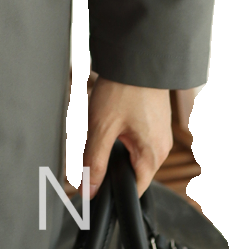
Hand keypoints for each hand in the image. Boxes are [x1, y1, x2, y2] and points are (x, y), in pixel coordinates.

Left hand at [83, 75, 172, 197]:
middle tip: (92, 144)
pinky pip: (135, 138)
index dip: (111, 191)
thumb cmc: (123, 89)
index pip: (133, 190)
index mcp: (152, 155)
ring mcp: (159, 133)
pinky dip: (120, 133)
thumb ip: (94, 161)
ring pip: (131, 153)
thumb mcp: (101, 127)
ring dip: (113, 146)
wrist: (137, 57)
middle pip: (131, 171)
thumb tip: (88, 190)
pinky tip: (110, 117)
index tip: (92, 185)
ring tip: (101, 126)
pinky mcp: (153, 120)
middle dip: (109, 164)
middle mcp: (160, 147)